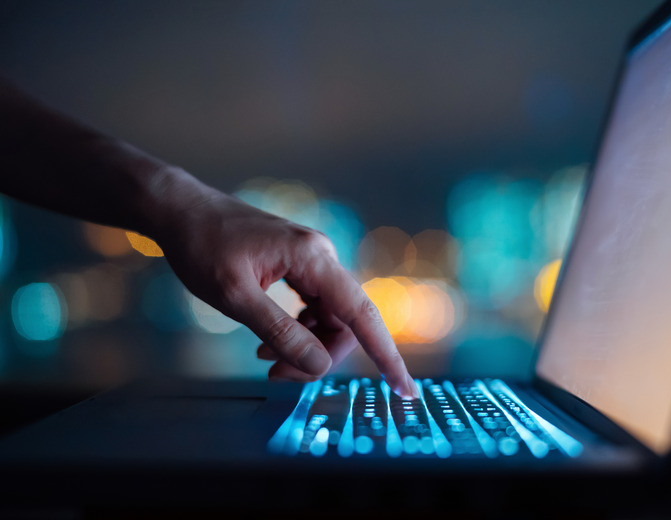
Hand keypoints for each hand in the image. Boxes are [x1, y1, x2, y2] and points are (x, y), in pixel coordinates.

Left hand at [154, 181, 418, 398]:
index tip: (404, 389)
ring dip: (306, 344)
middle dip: (319, 355)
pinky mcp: (298, 265)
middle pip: (344, 321)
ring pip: (328, 317)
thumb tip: (319, 364)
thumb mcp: (235, 296)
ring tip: (265, 357)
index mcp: (313, 258)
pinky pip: (313, 306)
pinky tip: (268, 340)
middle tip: (278, 374)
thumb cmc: (202, 245)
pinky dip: (297, 330)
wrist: (181, 211)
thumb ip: (280, 331)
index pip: (362, 314)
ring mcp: (310, 260)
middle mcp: (320, 256)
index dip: (386, 355)